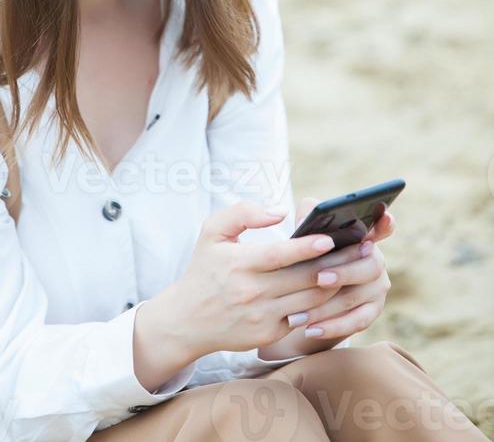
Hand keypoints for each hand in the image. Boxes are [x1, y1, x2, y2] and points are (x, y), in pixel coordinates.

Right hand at [159, 198, 361, 359]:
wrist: (186, 320)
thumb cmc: (205, 269)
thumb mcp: (212, 232)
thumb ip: (242, 213)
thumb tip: (279, 211)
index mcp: (239, 264)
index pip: (279, 255)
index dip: (306, 247)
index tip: (329, 239)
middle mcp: (251, 292)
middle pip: (302, 278)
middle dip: (334, 264)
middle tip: (359, 250)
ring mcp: (262, 316)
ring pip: (309, 300)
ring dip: (334, 284)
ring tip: (353, 267)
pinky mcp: (269, 334)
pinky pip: (303, 317)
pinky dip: (320, 304)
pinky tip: (336, 290)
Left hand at [288, 195, 393, 339]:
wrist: (306, 295)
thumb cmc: (307, 256)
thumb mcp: (305, 235)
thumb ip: (307, 220)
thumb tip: (305, 220)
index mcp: (363, 236)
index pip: (381, 226)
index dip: (385, 222)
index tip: (386, 217)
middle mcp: (375, 260)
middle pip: (367, 266)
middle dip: (342, 272)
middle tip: (320, 278)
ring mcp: (377, 287)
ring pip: (355, 296)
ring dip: (325, 305)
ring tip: (300, 311)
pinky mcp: (372, 312)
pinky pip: (355, 321)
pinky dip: (332, 326)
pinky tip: (311, 329)